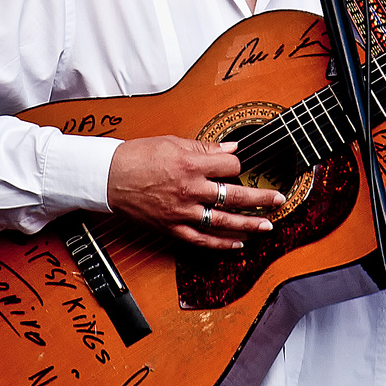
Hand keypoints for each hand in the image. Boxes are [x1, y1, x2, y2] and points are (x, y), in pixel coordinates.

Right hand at [107, 136, 285, 250]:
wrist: (108, 177)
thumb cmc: (137, 156)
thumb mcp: (172, 142)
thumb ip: (204, 147)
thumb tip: (231, 149)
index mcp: (190, 164)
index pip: (229, 166)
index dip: (238, 165)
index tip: (238, 166)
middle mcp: (189, 190)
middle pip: (234, 195)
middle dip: (260, 198)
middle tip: (278, 199)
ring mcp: (181, 212)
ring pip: (223, 222)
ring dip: (248, 224)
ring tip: (267, 225)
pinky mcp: (172, 228)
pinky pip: (202, 240)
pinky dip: (222, 244)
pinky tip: (238, 244)